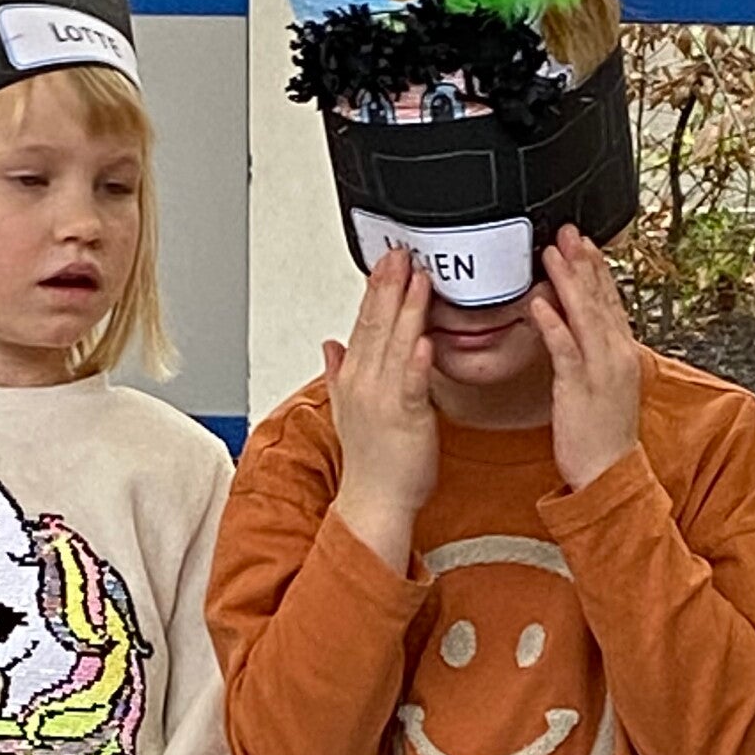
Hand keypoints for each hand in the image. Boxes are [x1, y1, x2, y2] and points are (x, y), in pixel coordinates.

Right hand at [325, 249, 438, 571]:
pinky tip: (424, 337)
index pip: (364, 322)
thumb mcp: (349, 408)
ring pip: (395, 345)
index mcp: (355, 377)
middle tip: (402, 252)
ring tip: (419, 279)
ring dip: (407, 310)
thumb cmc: (371, 461)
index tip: (385, 259)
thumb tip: (330, 343)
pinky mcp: (405, 418)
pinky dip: (417, 360)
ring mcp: (383, 399)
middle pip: (377, 324)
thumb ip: (340, 371)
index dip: (376, 289)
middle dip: (390, 286)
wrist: (374, 501)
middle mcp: (365, 383)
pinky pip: (412, 384)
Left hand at [531, 226, 642, 491]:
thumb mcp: (605, 385)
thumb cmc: (603, 434)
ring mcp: (600, 370)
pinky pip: (564, 349)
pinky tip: (538, 303)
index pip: (611, 301)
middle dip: (583, 263)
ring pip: (584, 316)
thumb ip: (594, 354)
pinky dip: (552, 323)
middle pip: (599, 299)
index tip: (585, 242)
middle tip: (567, 231)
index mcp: (621, 353)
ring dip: (567, 282)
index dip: (598, 269)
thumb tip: (579, 330)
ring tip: (551, 253)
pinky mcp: (578, 388)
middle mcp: (615, 355)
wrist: (611, 473)